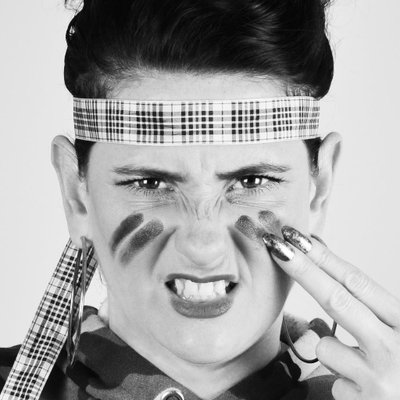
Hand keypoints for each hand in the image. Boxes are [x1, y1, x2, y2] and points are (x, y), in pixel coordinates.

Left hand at [263, 226, 399, 399]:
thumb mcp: (393, 329)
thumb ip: (365, 305)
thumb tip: (319, 261)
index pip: (356, 281)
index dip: (323, 257)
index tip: (295, 237)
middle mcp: (397, 346)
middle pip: (336, 299)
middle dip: (301, 269)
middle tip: (275, 245)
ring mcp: (382, 377)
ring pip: (325, 346)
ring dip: (332, 351)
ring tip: (360, 366)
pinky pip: (332, 379)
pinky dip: (342, 379)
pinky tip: (363, 388)